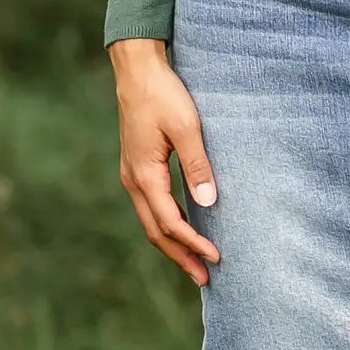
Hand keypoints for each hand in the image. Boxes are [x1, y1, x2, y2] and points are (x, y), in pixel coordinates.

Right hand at [110, 38, 220, 286]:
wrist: (138, 70)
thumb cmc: (163, 95)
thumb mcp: (187, 128)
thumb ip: (197, 165)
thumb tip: (207, 201)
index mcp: (143, 175)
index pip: (170, 222)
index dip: (193, 243)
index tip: (216, 257)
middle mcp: (133, 181)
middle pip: (156, 232)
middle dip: (181, 257)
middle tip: (205, 280)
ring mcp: (133, 176)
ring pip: (152, 222)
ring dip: (174, 245)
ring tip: (196, 265)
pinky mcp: (138, 169)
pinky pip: (152, 208)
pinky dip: (169, 226)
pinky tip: (186, 233)